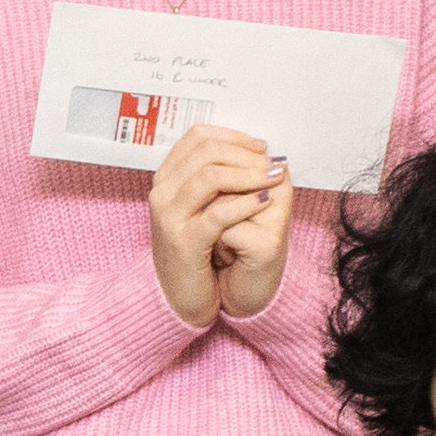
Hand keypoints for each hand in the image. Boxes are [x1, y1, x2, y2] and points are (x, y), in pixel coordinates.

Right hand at [146, 122, 291, 334]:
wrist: (180, 298)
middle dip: (245, 155)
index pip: (198, 137)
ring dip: (248, 174)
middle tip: (272, 165)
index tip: (260, 148)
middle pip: (206, 152)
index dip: (234, 137)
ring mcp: (169, 217)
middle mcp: (162, 192)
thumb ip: (220, 178)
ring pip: (210, 176)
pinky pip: (218, 214)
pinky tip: (263, 202)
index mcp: (166, 178)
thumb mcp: (203, 208)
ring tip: (272, 179)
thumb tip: (259, 151)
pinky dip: (245, 203)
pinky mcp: (183, 242)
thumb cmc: (197, 252)